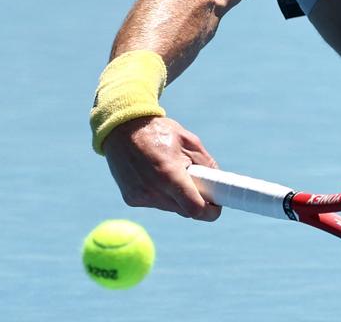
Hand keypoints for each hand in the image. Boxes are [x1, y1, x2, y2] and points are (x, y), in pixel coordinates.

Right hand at [101, 116, 221, 220]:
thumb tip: (219, 183)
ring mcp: (140, 196)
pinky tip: (156, 176)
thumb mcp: (189, 141)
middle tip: (201, 185)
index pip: (195, 209)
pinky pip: (156, 203)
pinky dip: (163, 195)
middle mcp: (152, 190)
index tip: (217, 206)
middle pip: (185, 210)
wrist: (122, 129)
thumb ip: (207, 164)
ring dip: (178, 198)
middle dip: (196, 202)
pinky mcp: (131, 199)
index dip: (210, 211)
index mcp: (169, 175)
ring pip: (171, 208)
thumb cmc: (159, 131)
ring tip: (174, 173)